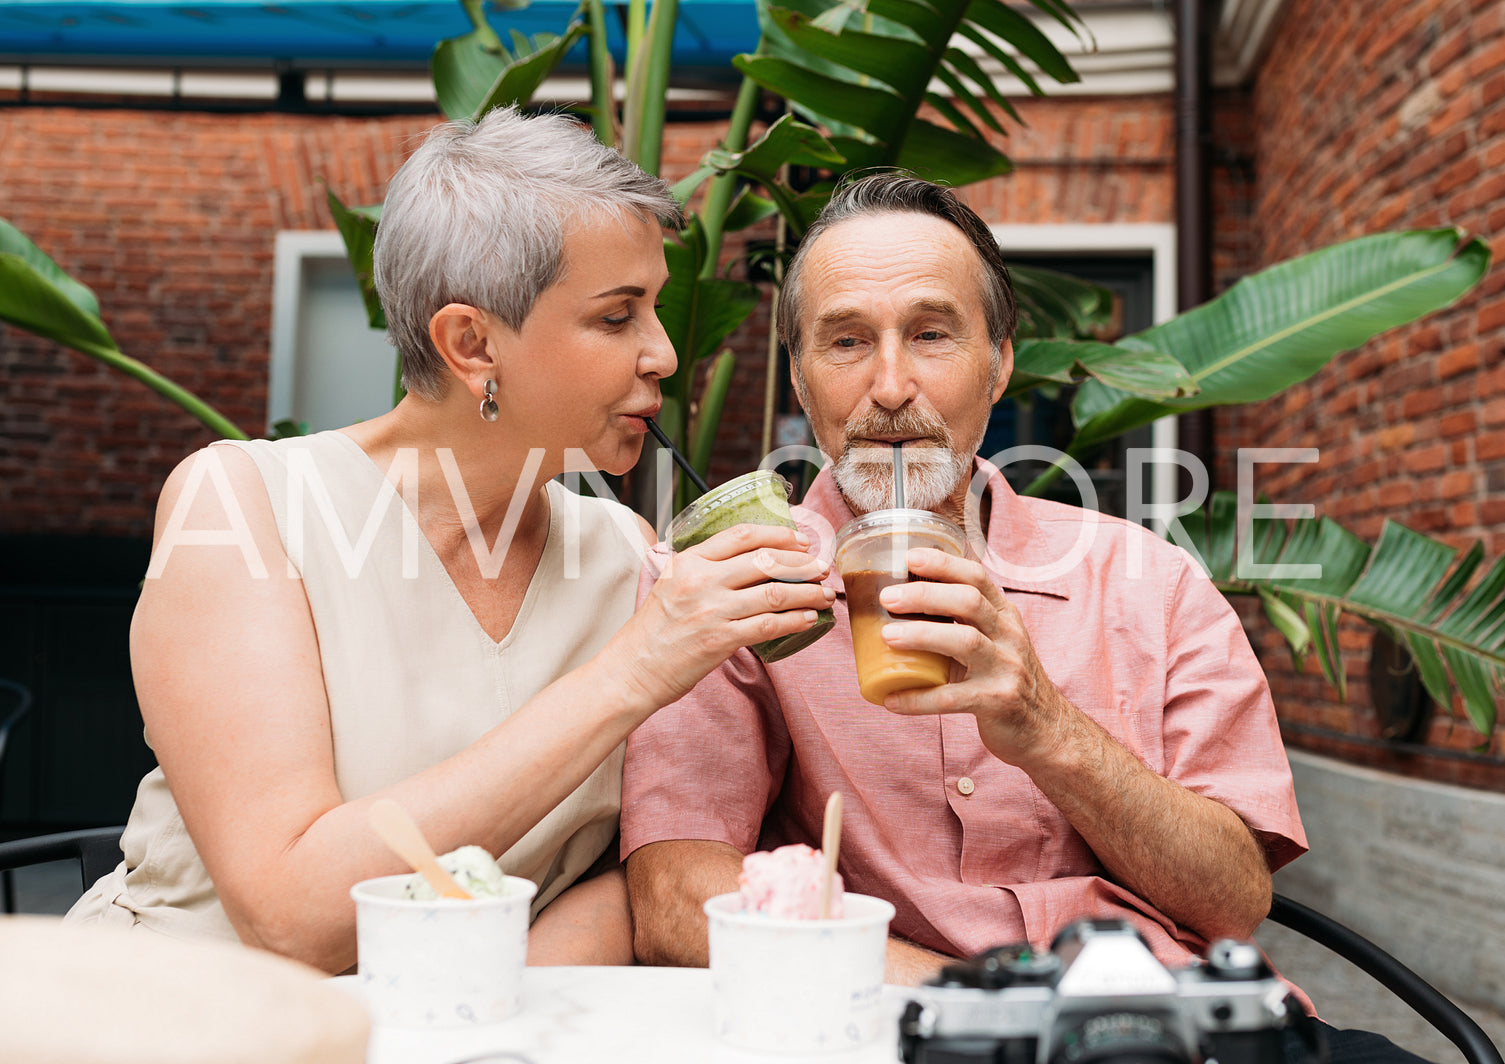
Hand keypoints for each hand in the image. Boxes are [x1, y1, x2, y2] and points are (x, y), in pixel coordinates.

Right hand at [619, 524, 833, 709]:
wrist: (632, 669)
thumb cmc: (653, 631)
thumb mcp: (671, 584)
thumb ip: (703, 570)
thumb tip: (747, 562)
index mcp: (689, 561)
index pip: (742, 535)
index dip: (779, 534)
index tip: (802, 540)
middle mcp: (701, 580)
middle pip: (765, 560)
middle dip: (802, 562)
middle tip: (822, 568)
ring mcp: (711, 610)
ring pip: (773, 592)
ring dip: (806, 592)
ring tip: (824, 595)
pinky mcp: (719, 640)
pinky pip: (768, 625)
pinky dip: (794, 620)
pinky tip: (809, 619)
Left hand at [873, 547, 1073, 765]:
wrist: (1045, 729)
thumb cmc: (1005, 679)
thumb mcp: (994, 642)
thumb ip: (962, 622)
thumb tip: (902, 603)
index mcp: (1005, 616)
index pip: (977, 578)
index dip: (944, 564)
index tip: (910, 556)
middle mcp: (1009, 636)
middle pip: (969, 602)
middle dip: (925, 595)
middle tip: (888, 598)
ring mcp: (1006, 668)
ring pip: (965, 641)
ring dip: (921, 635)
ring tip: (886, 636)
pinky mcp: (998, 702)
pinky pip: (953, 698)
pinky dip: (918, 698)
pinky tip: (891, 698)